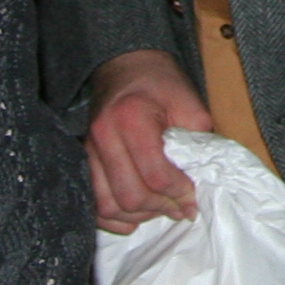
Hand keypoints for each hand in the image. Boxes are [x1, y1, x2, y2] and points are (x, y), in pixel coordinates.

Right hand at [87, 49, 214, 233]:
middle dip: (161, 208)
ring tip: (162, 209)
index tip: (193, 196)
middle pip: (130, 196)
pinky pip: (94, 203)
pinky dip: (114, 218)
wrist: (126, 65)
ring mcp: (89, 151)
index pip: (155, 174)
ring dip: (139, 216)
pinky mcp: (83, 161)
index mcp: (131, 118)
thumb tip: (201, 182)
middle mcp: (104, 137)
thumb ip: (198, 140)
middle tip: (182, 207)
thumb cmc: (160, 82)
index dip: (178, 192)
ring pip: (109, 206)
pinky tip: (136, 216)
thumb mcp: (189, 101)